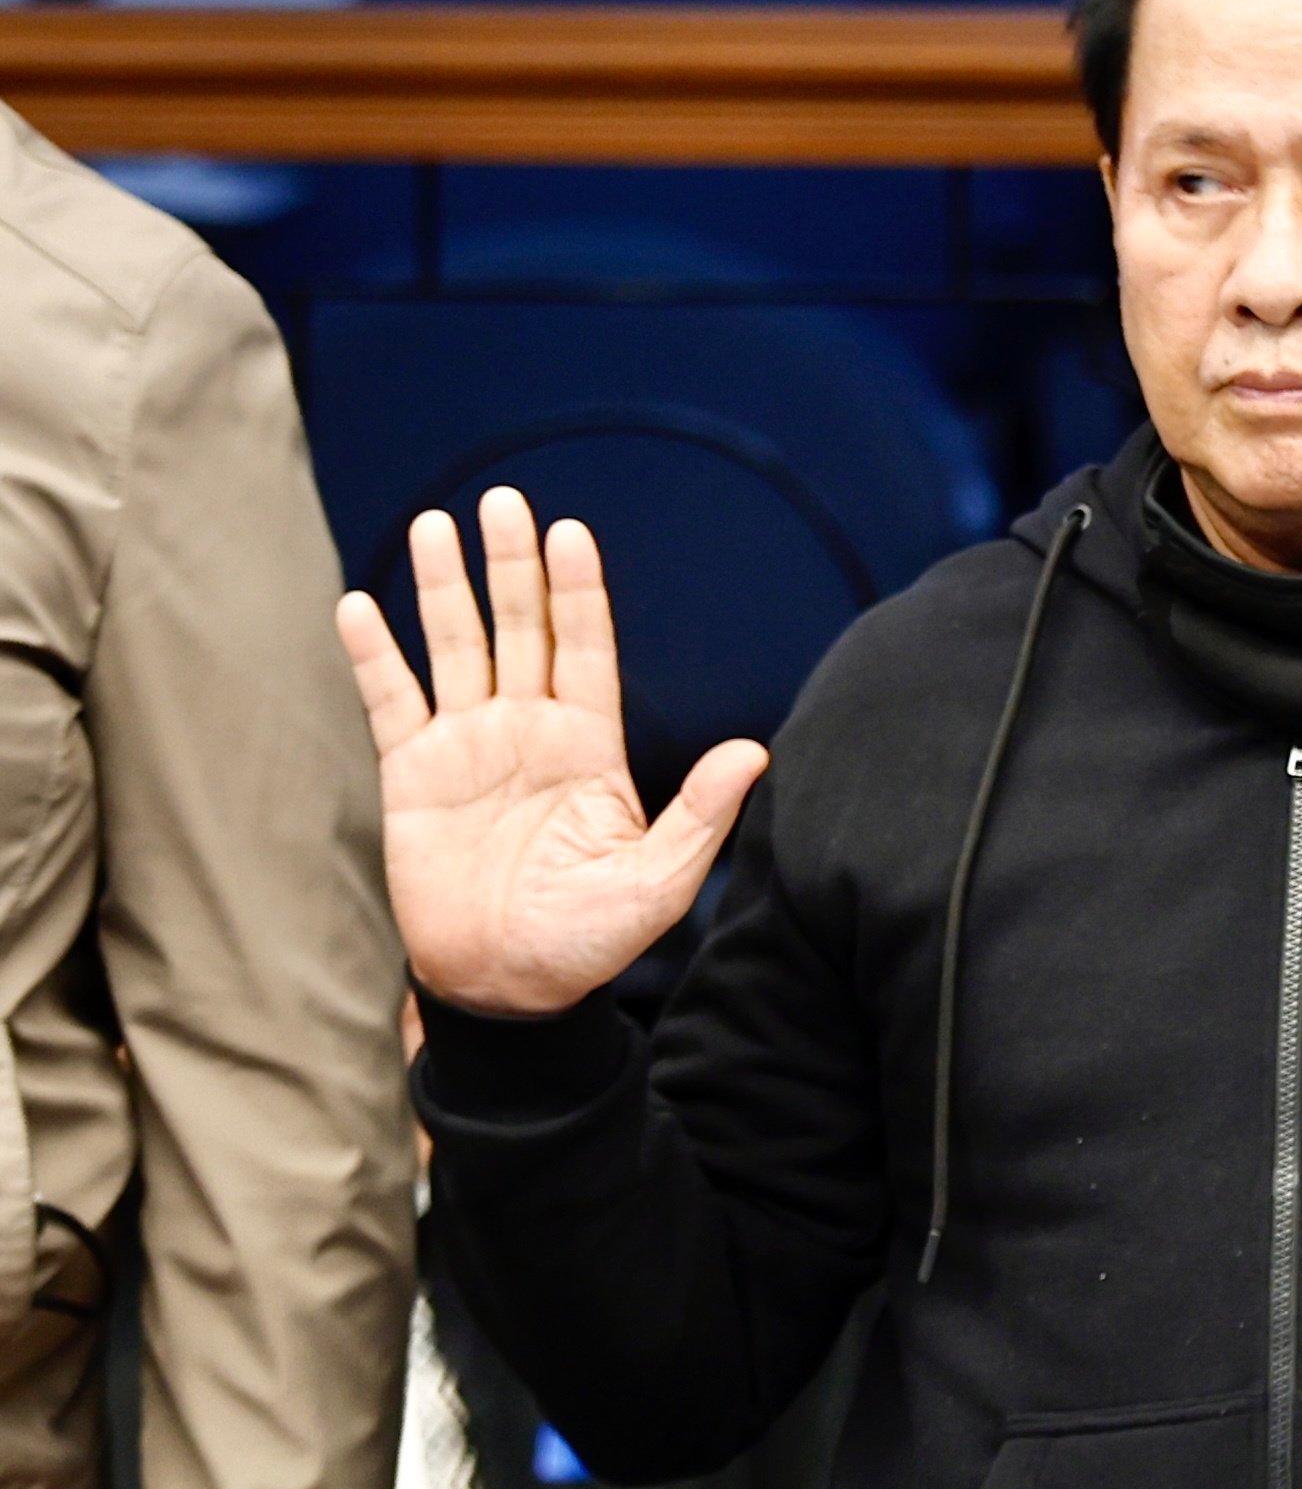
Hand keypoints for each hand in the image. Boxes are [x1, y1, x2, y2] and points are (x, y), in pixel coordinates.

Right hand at [337, 488, 768, 1015]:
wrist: (507, 989)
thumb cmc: (587, 941)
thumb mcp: (656, 883)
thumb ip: (700, 815)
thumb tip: (753, 751)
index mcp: (590, 746)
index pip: (584, 650)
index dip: (577, 593)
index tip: (569, 534)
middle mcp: (529, 731)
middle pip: (521, 629)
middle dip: (512, 566)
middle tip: (503, 499)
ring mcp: (469, 747)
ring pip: (456, 648)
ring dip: (445, 589)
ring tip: (438, 524)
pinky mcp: (414, 776)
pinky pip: (392, 702)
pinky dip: (375, 655)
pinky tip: (361, 603)